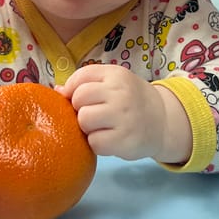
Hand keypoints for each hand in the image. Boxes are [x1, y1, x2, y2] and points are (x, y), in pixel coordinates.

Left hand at [58, 64, 191, 163]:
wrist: (162, 120)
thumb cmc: (130, 99)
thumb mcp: (113, 82)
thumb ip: (85, 82)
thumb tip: (56, 90)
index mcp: (116, 74)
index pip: (80, 78)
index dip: (73, 90)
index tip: (81, 99)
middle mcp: (120, 93)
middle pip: (78, 99)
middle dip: (80, 109)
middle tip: (94, 114)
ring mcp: (124, 117)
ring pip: (84, 120)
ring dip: (87, 127)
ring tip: (101, 127)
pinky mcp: (125, 140)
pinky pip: (94, 142)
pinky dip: (97, 143)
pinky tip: (109, 139)